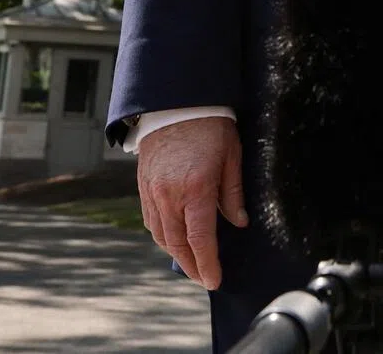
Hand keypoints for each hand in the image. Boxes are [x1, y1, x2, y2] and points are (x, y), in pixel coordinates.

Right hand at [137, 115, 248, 290]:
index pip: (200, 239)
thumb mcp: (231, 156)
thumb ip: (232, 193)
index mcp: (196, 188)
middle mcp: (170, 194)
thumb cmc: (210, 126)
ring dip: (176, 252)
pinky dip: (162, 235)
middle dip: (192, 265)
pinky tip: (174, 238)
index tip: (215, 281)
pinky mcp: (143, 185)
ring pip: (161, 235)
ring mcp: (153, 191)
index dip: (208, 264)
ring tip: (192, 262)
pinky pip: (151, 220)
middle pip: (177, 243)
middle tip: (205, 277)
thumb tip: (238, 222)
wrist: (177, 102)